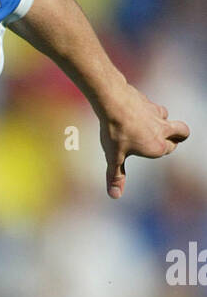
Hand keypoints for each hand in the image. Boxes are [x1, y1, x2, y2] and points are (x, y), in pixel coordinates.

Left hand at [99, 83, 188, 198]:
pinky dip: (151, 113)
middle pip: (183, 132)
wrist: (113, 101)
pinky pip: (156, 109)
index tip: (150, 150)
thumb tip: (115, 196)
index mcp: (157, 147)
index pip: (169, 150)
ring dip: (164, 123)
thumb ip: (116, 176)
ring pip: (170, 119)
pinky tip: (137, 114)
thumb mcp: (113, 157)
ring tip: (148, 127)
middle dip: (177, 137)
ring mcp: (158, 115)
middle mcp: (163, 130)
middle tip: (167, 139)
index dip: (161, 151)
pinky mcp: (151, 103)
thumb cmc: (114, 131)